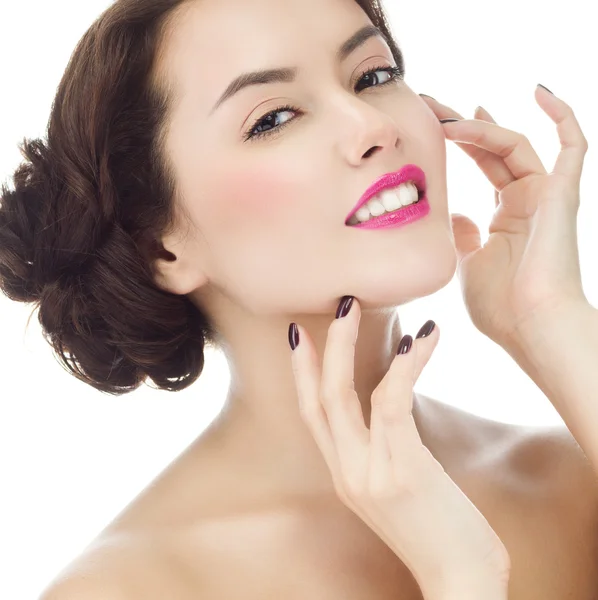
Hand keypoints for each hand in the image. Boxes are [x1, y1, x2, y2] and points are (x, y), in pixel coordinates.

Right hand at [289, 297, 510, 597]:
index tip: (300, 335)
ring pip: (344, 396)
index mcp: (345, 474)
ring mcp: (369, 473)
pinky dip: (403, 367)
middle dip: (323, 347)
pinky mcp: (401, 470)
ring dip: (348, 346)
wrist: (461, 581)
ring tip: (357, 307)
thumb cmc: (441, 532)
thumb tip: (392, 408)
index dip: (302, 372)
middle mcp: (347, 472)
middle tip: (337, 305)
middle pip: (319, 398)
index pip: (312, 414)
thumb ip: (385, 451)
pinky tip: (419, 340)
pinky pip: (392, 404)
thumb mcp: (400, 488)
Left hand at [420, 87, 589, 348]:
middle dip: (462, 127)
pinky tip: (539, 91)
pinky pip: (573, 146)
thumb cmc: (500, 306)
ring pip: (517, 145)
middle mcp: (528, 202)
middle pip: (494, 150)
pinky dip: (562, 117)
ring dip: (482, 127)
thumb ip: (464, 236)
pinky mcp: (563, 195)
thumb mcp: (467, 265)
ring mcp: (547, 197)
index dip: (460, 143)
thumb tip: (457, 213)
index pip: (483, 166)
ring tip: (446, 115)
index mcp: (507, 218)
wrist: (531, 328)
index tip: (432, 124)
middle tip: (431, 105)